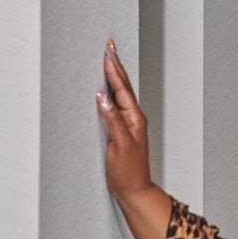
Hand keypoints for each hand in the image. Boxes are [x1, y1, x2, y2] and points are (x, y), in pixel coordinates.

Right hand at [96, 40, 151, 197]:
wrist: (134, 191)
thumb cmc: (129, 172)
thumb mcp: (120, 144)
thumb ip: (112, 120)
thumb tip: (103, 97)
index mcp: (135, 119)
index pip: (122, 88)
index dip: (114, 69)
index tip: (107, 52)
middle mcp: (133, 119)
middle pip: (123, 86)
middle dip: (116, 66)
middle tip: (110, 47)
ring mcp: (128, 125)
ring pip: (119, 94)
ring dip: (114, 77)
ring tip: (109, 60)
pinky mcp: (121, 132)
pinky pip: (115, 106)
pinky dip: (110, 93)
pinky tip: (106, 90)